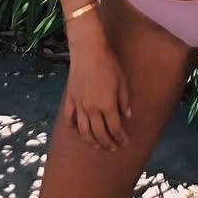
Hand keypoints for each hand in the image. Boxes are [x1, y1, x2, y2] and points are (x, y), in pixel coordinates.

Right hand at [63, 21, 131, 151]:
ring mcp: (80, 105)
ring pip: (84, 132)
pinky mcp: (70, 99)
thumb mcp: (122, 81)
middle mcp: (92, 109)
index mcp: (107, 105)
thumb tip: (127, 116)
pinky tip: (78, 131)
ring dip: (91, 142)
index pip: (115, 129)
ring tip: (97, 145)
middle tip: (113, 147)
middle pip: (100, 134)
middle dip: (108, 143)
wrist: (88, 50)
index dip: (121, 138)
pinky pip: (70, 119)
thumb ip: (125, 101)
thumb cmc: (108, 63)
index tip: (125, 142)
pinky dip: (73, 128)